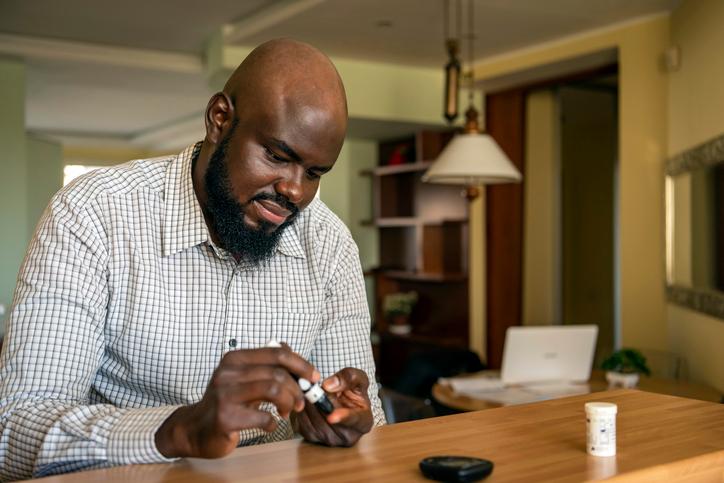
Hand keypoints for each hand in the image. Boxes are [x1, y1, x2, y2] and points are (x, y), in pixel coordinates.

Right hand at [155, 345, 318, 458]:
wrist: (195, 429)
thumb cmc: (225, 402)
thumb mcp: (242, 377)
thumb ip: (265, 365)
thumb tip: (291, 352)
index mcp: (235, 359)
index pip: (277, 352)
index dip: (301, 364)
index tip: (313, 377)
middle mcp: (228, 373)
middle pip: (278, 373)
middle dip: (297, 389)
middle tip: (301, 402)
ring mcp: (225, 395)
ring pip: (273, 390)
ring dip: (288, 403)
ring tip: (287, 411)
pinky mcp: (226, 418)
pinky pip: (264, 417)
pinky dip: (273, 423)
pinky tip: (269, 425)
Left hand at [293, 367, 373, 446]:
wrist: (342, 401)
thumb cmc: (353, 390)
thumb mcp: (358, 378)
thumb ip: (348, 377)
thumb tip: (328, 386)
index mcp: (364, 422)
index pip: (354, 420)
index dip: (343, 417)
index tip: (331, 416)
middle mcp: (349, 436)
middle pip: (329, 420)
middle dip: (319, 402)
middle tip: (313, 387)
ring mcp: (331, 440)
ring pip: (314, 422)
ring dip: (309, 405)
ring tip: (311, 392)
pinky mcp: (314, 439)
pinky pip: (303, 424)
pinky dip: (302, 411)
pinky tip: (306, 401)